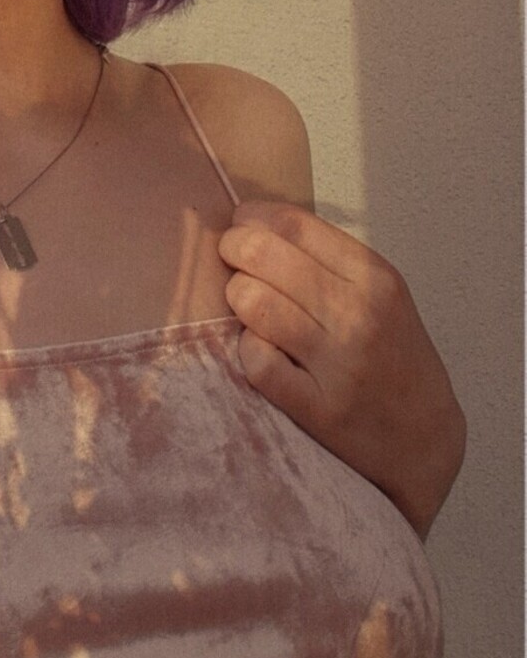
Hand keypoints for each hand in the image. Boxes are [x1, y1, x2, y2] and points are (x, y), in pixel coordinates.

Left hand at [218, 201, 465, 540]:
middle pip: (262, 255)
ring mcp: (339, 364)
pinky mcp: (318, 409)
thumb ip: (326, 258)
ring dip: (237, 299)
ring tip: (247, 307)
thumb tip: (255, 222)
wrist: (424, 439)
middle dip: (233, 250)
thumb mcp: (380, 295)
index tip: (241, 223)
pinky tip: (259, 349)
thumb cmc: (393, 358)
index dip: (252, 218)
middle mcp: (359, 315)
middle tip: (232, 261)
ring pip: (252, 302)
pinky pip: (255, 360)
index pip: (293, 224)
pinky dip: (247, 349)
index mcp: (375, 278)